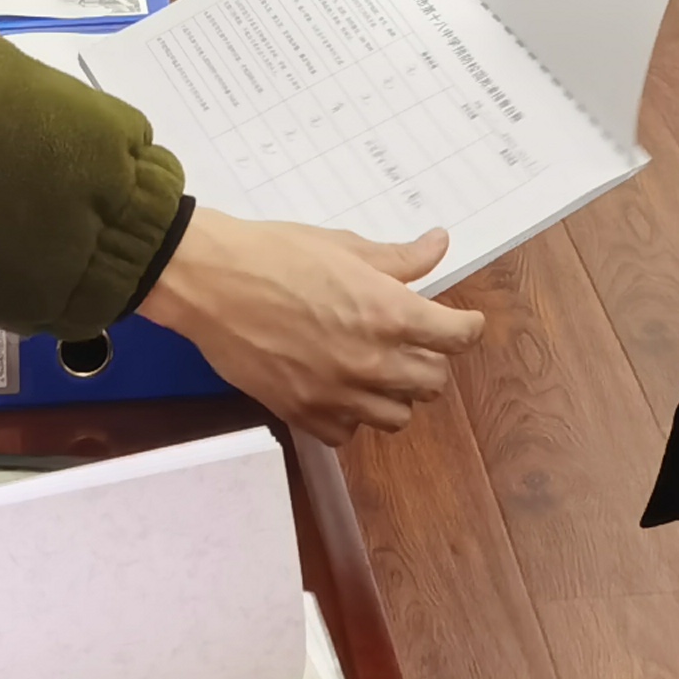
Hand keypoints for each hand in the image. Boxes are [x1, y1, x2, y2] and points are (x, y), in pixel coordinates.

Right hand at [142, 207, 483, 440]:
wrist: (212, 281)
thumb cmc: (275, 254)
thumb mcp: (344, 245)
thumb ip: (398, 258)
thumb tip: (437, 245)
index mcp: (389, 312)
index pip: (457, 337)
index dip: (466, 327)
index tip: (462, 322)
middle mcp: (372, 360)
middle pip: (433, 382)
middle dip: (430, 359)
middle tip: (412, 340)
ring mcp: (338, 393)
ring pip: (397, 416)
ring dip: (395, 393)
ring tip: (376, 368)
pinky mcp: (304, 413)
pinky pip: (348, 433)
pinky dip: (351, 416)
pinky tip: (339, 390)